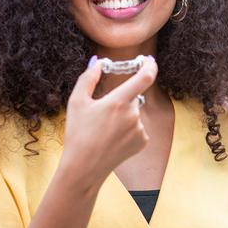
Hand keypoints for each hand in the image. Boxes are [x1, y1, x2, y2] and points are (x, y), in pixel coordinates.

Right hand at [59, 56, 157, 187]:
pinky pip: (138, 128)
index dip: (150, 65)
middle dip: (121, 100)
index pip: (145, 78)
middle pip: (133, 97)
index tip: (149, 60)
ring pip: (134, 113)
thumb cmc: (77, 133)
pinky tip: (113, 139)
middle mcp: (133, 115)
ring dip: (124, 116)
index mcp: (118, 102)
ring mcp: (140, 129)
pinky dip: (128, 129)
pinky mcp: (143, 142)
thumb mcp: (77, 102)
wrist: (83, 168)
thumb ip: (88, 78)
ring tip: (105, 131)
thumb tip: (98, 61)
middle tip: (103, 114)